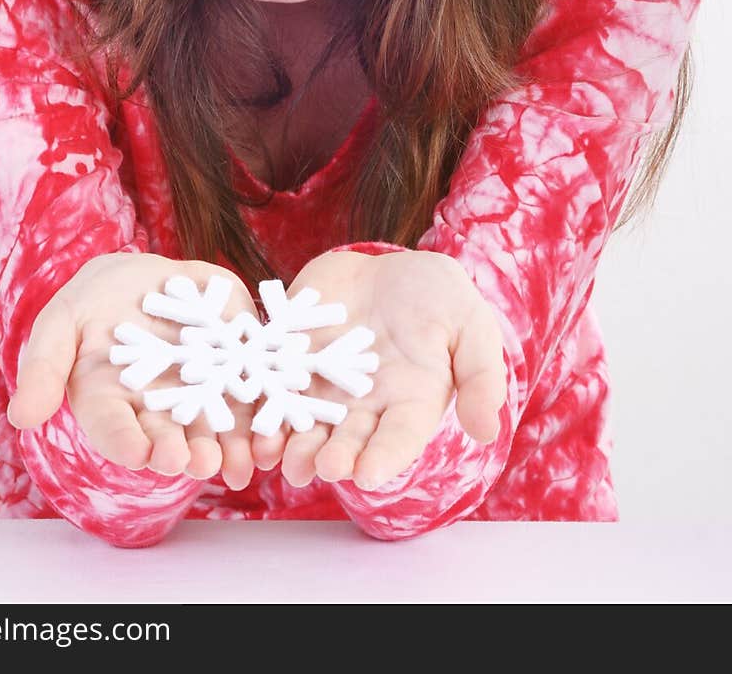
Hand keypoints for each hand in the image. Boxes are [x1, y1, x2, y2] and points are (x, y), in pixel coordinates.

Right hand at [6, 252, 260, 489]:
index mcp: (111, 403)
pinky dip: (266, 414)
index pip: (114, 428)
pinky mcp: (237, 364)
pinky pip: (253, 393)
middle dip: (183, 452)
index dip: (126, 442)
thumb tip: (21, 417)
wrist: (142, 276)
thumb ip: (43, 367)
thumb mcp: (61, 323)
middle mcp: (157, 407)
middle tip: (192, 463)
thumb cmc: (93, 303)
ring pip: (216, 427)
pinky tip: (277, 432)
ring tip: (238, 465)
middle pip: (170, 436)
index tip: (138, 454)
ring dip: (229, 448)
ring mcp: (200, 389)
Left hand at [249, 248, 507, 490]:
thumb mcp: (471, 323)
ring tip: (284, 459)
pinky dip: (262, 407)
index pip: (399, 438)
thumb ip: (481, 374)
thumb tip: (488, 430)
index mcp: (411, 402)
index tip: (370, 474)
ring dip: (295, 444)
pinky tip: (251, 420)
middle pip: (349, 439)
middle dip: (334, 456)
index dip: (385, 457)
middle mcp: (366, 405)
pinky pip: (274, 388)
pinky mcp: (292, 362)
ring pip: (307, 425)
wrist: (387, 266)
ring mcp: (325, 386)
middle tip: (322, 468)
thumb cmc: (437, 296)